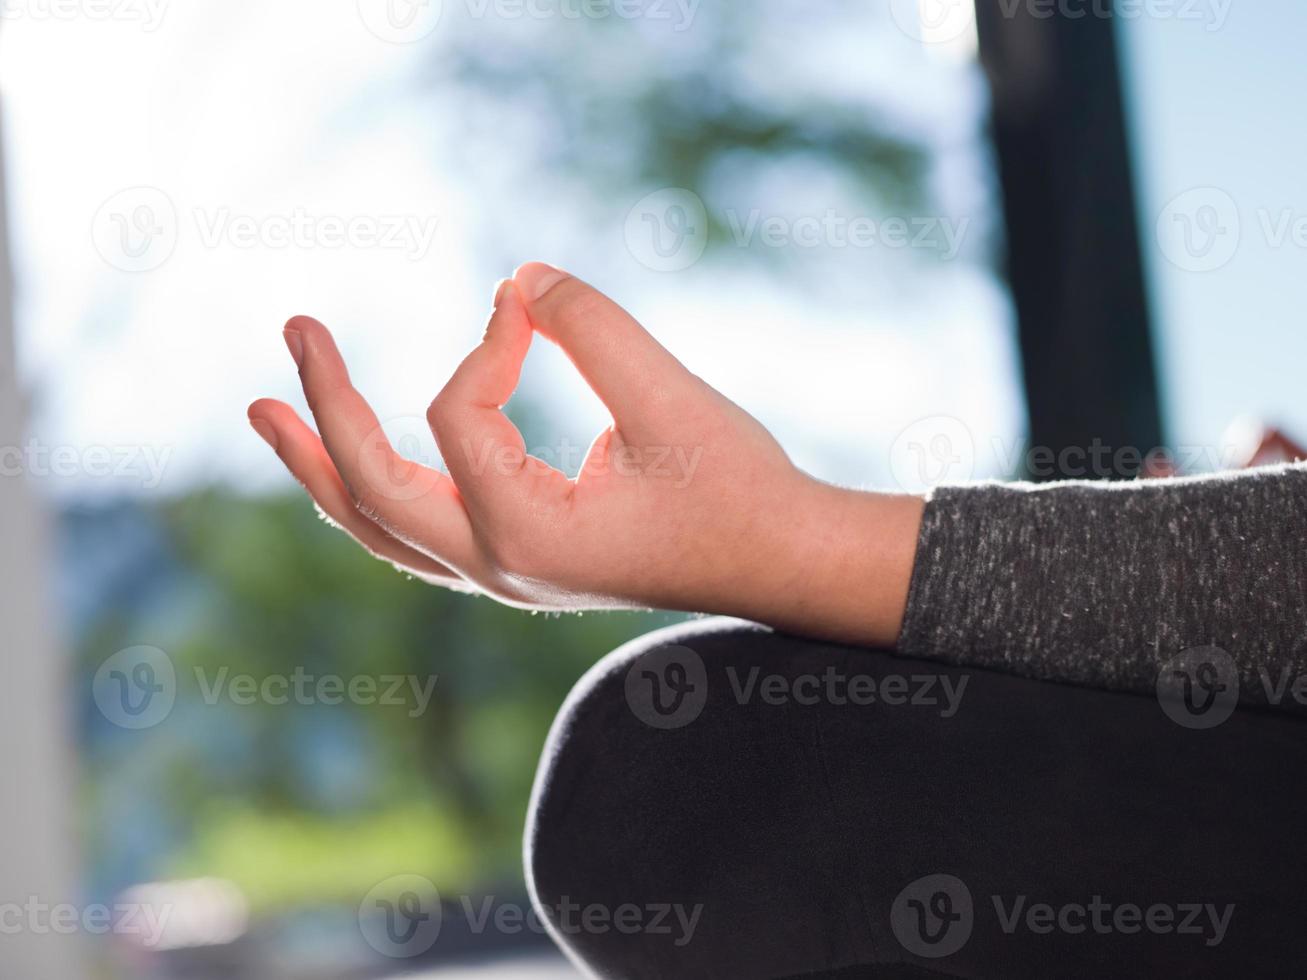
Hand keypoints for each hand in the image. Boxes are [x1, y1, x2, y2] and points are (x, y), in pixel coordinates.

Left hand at [248, 263, 922, 646]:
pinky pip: (416, 533)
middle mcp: (499, 568)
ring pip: (380, 526)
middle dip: (326, 406)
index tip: (529, 300)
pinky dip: (371, 491)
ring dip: (320, 465)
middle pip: (371, 488)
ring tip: (266, 411)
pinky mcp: (517, 565)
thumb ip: (592, 325)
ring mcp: (502, 577)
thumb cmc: (735, 484)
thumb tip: (520, 277)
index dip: (488, 341)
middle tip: (298, 328)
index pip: (458, 415)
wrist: (778, 561)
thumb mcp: (671, 397)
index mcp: (529, 535)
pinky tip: (349, 457)